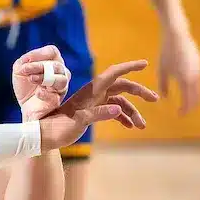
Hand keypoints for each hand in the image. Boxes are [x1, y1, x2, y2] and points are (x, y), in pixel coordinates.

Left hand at [13, 45, 72, 122]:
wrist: (26, 107)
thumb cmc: (26, 86)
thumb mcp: (20, 71)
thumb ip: (23, 62)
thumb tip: (27, 59)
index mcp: (53, 63)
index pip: (52, 52)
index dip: (39, 53)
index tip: (25, 60)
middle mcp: (61, 74)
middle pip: (56, 65)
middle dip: (38, 66)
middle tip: (25, 70)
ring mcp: (61, 88)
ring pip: (61, 80)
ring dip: (44, 78)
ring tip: (32, 79)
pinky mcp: (56, 101)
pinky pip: (55, 96)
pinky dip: (45, 93)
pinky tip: (37, 93)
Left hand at [38, 59, 159, 151]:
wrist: (44, 135)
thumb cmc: (59, 127)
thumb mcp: (78, 121)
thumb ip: (97, 115)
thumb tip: (117, 111)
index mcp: (92, 91)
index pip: (113, 74)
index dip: (129, 67)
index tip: (145, 63)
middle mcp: (95, 94)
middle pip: (122, 87)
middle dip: (139, 92)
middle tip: (155, 99)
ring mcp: (95, 103)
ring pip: (120, 103)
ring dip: (132, 112)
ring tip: (141, 126)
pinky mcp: (93, 113)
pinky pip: (113, 112)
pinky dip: (122, 117)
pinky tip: (130, 127)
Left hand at [159, 29, 199, 114]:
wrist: (177, 36)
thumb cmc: (166, 53)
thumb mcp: (162, 71)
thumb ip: (163, 86)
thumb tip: (165, 98)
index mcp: (185, 80)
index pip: (188, 100)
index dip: (184, 109)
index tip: (179, 115)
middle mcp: (195, 76)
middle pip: (196, 97)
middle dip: (191, 106)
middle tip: (183, 112)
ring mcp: (199, 70)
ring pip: (199, 89)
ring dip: (194, 98)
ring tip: (186, 104)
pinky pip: (199, 81)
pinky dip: (195, 89)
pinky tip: (188, 91)